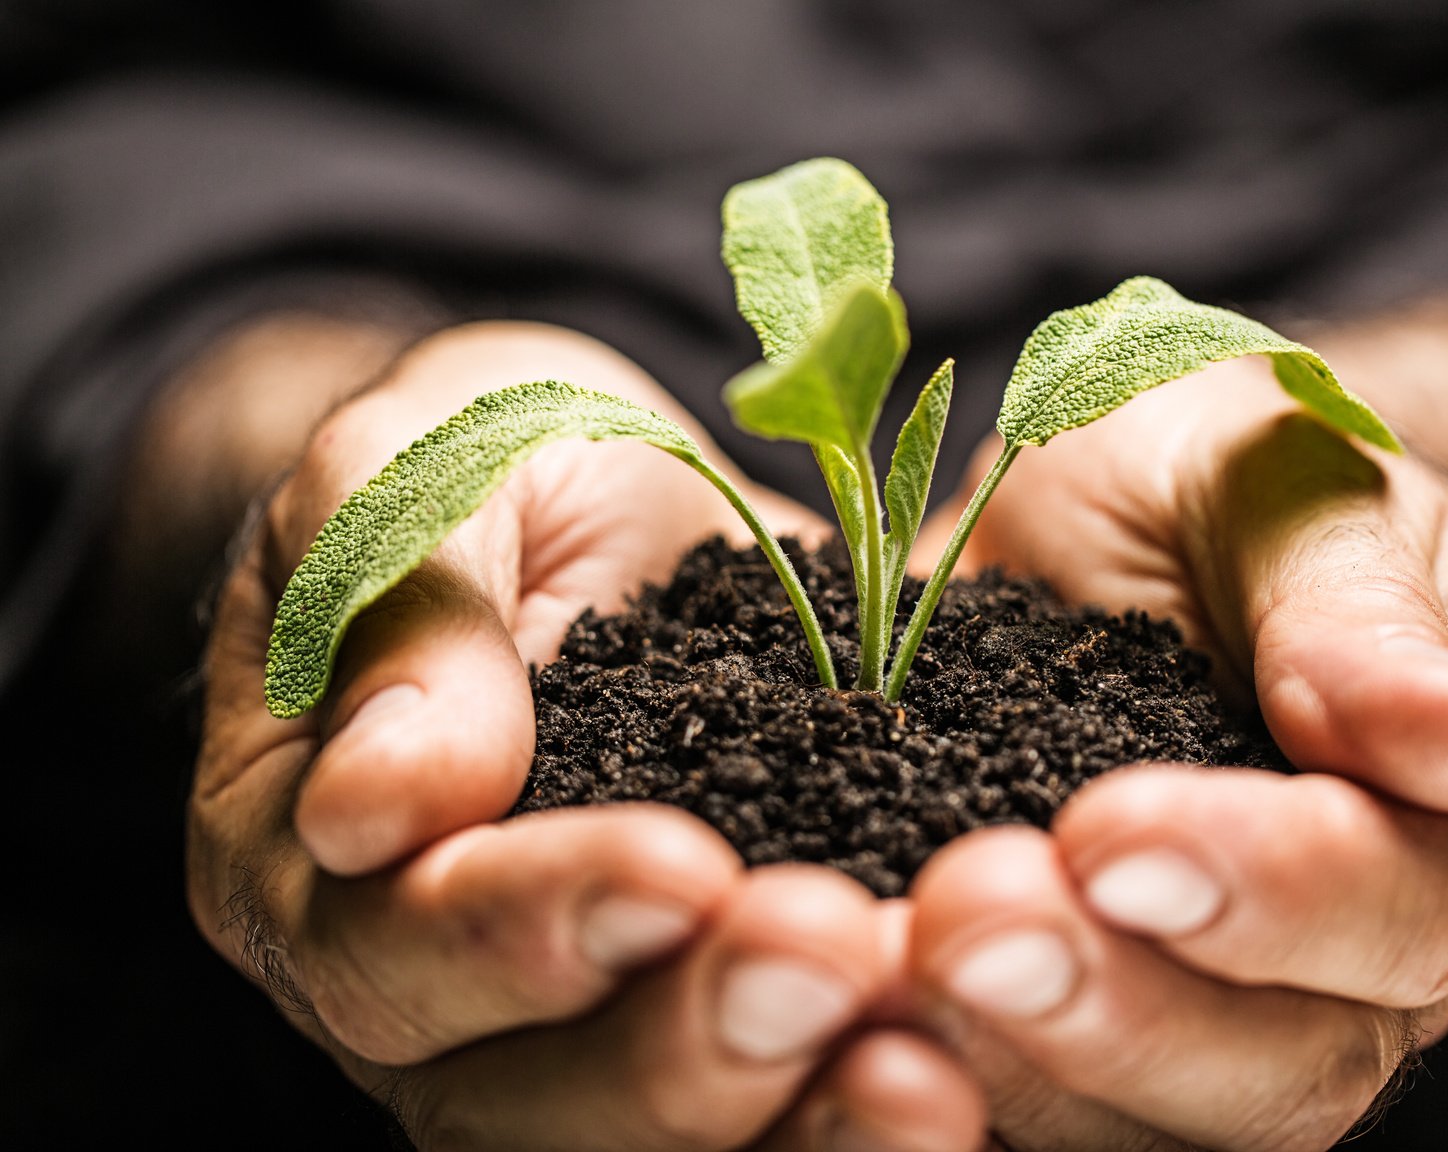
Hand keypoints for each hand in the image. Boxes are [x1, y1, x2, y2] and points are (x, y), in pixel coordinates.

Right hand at [186, 320, 986, 1149]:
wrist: (611, 498)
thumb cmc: (493, 467)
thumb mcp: (428, 470)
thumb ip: (402, 608)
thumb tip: (373, 805)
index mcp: (315, 857)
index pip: (393, 941)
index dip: (530, 926)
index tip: (678, 869)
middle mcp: (427, 993)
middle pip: (521, 1099)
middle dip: (683, 1045)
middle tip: (830, 961)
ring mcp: (569, 1032)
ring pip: (652, 1141)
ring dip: (792, 1118)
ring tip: (926, 1069)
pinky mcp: (719, 1021)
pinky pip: (773, 1105)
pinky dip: (861, 1105)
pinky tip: (972, 1074)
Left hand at [904, 355, 1447, 1149]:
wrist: (1127, 523)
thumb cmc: (1227, 478)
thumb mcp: (1287, 480)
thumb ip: (1354, 602)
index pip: (1402, 903)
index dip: (1268, 888)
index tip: (1109, 829)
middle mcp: (1359, 963)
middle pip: (1283, 1069)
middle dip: (1118, 1010)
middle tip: (963, 919)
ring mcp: (1220, 1018)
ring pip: (1146, 1123)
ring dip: (1009, 1062)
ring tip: (872, 965)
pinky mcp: (1082, 1033)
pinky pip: (1028, 1100)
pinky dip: (934, 1077)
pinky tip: (841, 1010)